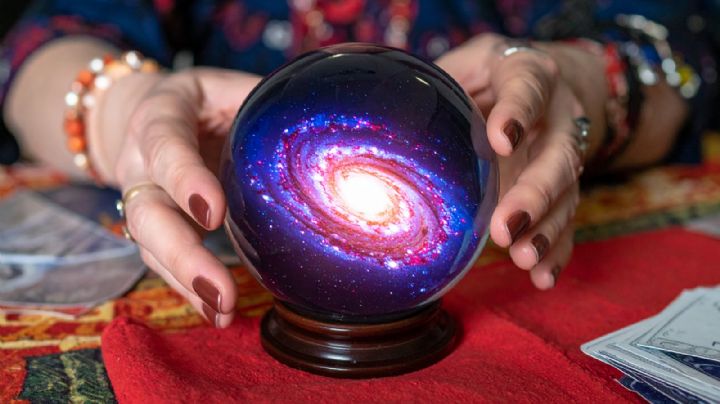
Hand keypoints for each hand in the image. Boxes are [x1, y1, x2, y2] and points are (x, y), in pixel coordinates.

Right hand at [109, 68, 260, 326]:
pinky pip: (163, 260)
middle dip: (183, 255)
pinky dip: (190, 288)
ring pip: (149, 246)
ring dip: (186, 282)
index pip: (166, 147)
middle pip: (147, 214)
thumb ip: (263, 100)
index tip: (214, 213)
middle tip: (219, 289)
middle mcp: (140, 162)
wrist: (153, 113)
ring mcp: (143, 197)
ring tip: (221, 311)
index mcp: (161, 117)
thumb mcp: (229, 87)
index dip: (185, 179)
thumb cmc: (205, 100)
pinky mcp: (154, 226)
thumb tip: (333, 122)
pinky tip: (216, 311)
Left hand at [436, 34, 606, 288]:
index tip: (501, 139)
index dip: (518, 111)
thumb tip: (379, 118)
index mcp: (528, 73)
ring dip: (545, 229)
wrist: (536, 83)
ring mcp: (563, 154)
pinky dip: (555, 250)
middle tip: (505, 227)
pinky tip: (542, 276)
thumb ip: (433, 88)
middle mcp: (557, 116)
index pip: (528, 87)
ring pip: (565, 193)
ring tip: (524, 258)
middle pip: (557, 155)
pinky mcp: (562, 187)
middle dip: (533, 194)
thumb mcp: (459, 67)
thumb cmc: (482, 77)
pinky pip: (565, 220)